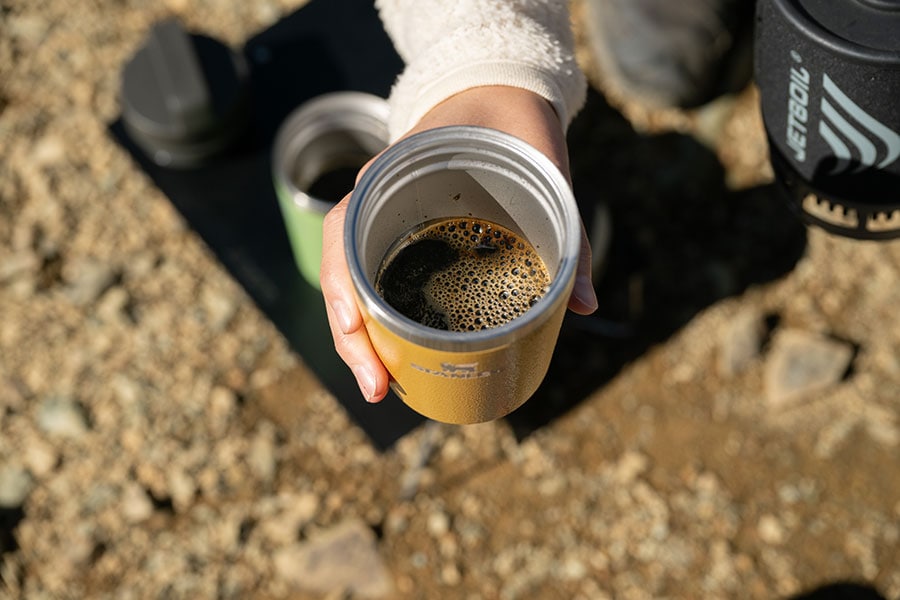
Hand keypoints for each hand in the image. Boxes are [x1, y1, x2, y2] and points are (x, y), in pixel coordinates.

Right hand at [320, 86, 597, 402]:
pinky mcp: (404, 239)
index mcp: (395, 175)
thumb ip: (568, 235)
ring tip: (382, 385)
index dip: (345, 285)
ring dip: (361, 338)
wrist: (499, 94)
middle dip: (352, 336)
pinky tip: (396, 357)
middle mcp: (379, 201)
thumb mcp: (544, 170)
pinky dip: (381, 322)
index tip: (359, 330)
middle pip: (343, 273)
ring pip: (355, 286)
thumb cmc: (513, 126)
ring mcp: (388, 222)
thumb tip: (584, 304)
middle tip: (378, 387)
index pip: (346, 231)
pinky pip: (380, 282)